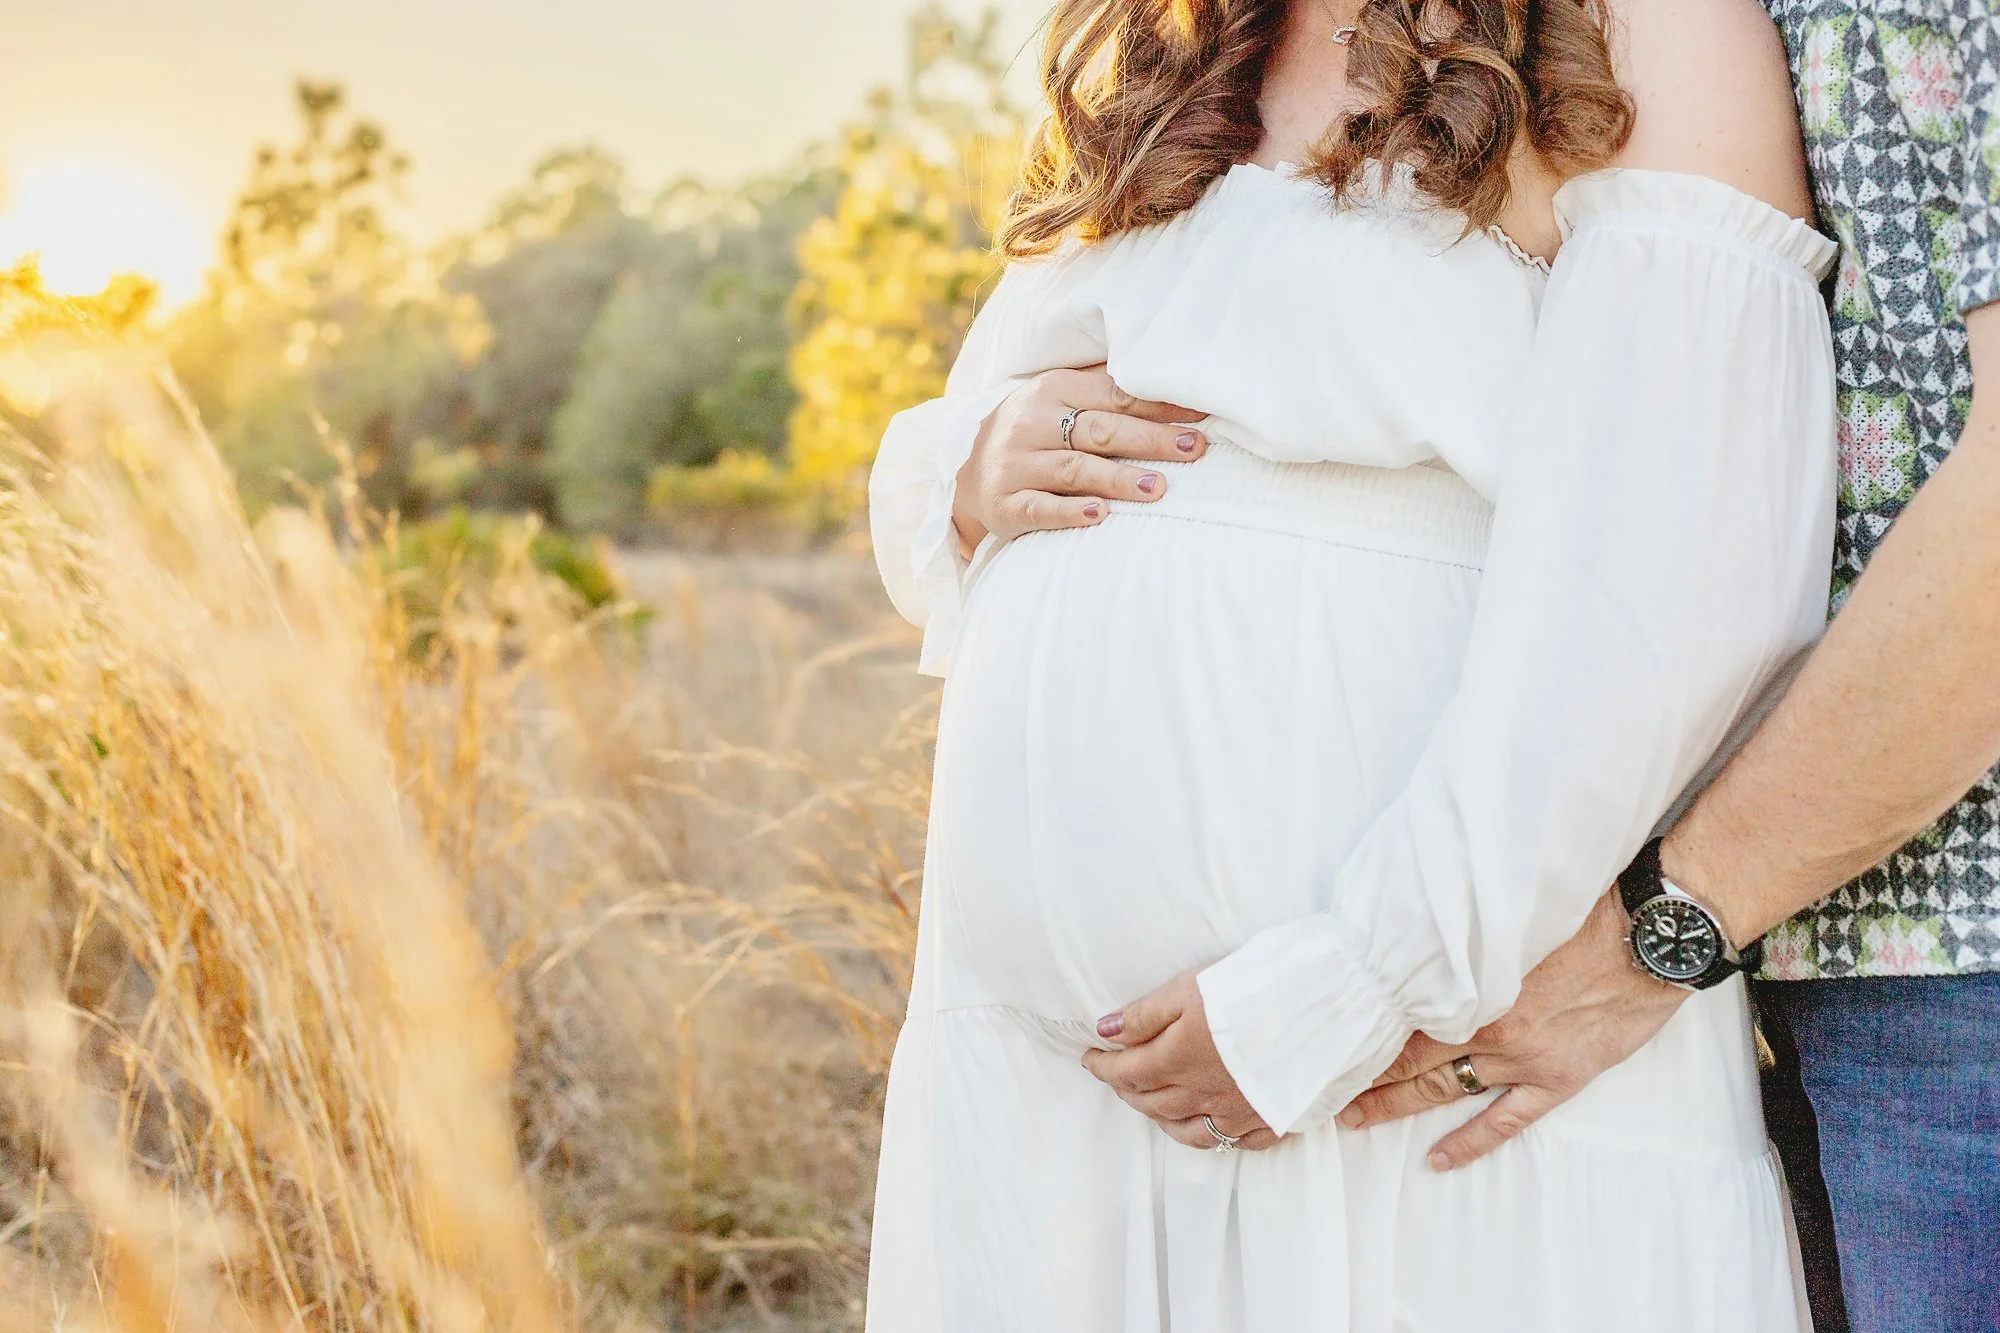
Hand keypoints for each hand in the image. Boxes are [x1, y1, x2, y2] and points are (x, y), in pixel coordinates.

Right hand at [953, 367, 1204, 553]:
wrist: (966, 472)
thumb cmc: (1034, 431)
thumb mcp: (1059, 398)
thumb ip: (1105, 388)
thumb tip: (1173, 379)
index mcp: (1053, 389)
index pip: (1115, 395)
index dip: (1160, 405)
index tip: (1202, 415)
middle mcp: (1032, 423)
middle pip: (1100, 430)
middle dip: (1151, 439)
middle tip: (1194, 448)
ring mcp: (1016, 465)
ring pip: (1074, 470)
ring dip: (1118, 478)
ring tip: (1157, 488)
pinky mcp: (1006, 504)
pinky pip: (1039, 509)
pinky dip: (1070, 512)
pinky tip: (1100, 515)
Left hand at [1081, 971, 1281, 1151]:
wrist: (1325, 1010)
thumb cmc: (1255, 989)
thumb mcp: (1188, 989)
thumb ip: (1144, 1015)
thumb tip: (1106, 1033)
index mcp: (1178, 1059)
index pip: (1127, 1071)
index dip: (1103, 1066)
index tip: (1090, 1057)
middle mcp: (1203, 1094)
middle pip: (1152, 1101)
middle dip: (1126, 1090)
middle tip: (1114, 1078)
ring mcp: (1238, 1113)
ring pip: (1186, 1128)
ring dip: (1161, 1117)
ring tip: (1149, 1104)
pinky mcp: (1272, 1120)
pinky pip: (1234, 1141)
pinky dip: (1212, 1136)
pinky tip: (1209, 1127)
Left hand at [1336, 888, 1686, 1170]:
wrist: (1647, 940)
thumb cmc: (1583, 913)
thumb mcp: (1508, 915)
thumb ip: (1464, 935)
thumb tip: (1420, 927)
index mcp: (1469, 982)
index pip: (1398, 1012)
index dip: (1363, 1029)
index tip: (1329, 1038)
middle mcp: (1485, 1024)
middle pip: (1409, 1054)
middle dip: (1364, 1073)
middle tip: (1324, 1089)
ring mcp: (1521, 1058)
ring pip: (1444, 1087)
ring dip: (1398, 1104)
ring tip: (1356, 1119)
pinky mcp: (1558, 1078)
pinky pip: (1506, 1120)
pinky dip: (1470, 1142)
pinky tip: (1438, 1159)